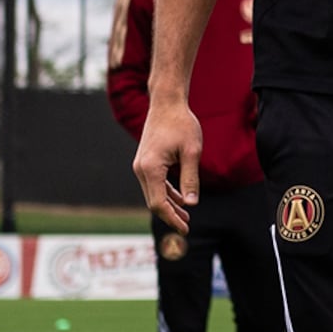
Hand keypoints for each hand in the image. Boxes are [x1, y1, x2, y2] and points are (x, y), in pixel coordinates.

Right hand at [133, 99, 204, 230]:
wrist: (167, 103)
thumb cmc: (181, 124)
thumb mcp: (191, 152)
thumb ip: (190, 179)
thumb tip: (191, 204)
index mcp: (150, 168)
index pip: (159, 203)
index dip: (172, 218)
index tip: (186, 228)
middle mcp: (141, 169)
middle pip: (154, 202)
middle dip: (170, 216)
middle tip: (187, 227)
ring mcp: (141, 166)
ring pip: (153, 194)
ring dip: (169, 206)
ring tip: (186, 217)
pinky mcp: (145, 162)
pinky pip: (154, 184)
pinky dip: (166, 194)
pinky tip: (180, 200)